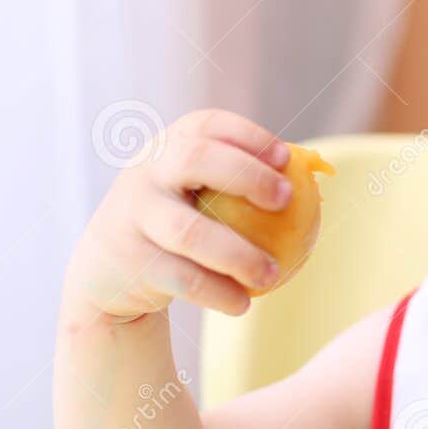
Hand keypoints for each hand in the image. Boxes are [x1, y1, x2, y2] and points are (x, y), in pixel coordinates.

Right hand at [67, 108, 291, 320]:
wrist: (107, 268)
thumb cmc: (178, 222)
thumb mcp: (197, 194)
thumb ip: (242, 183)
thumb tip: (320, 177)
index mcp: (169, 146)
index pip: (209, 125)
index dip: (250, 137)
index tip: (287, 159)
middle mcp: (147, 171)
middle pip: (195, 159)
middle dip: (246, 175)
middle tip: (288, 200)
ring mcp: (133, 214)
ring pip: (189, 231)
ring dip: (238, 255)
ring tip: (273, 274)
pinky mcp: (129, 259)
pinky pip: (181, 277)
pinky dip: (217, 292)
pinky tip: (243, 303)